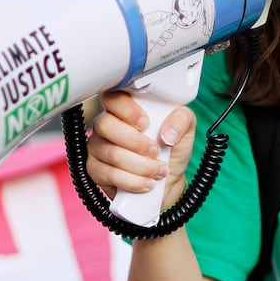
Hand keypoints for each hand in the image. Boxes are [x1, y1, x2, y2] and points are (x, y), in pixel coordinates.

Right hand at [84, 91, 194, 207]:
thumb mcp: (185, 129)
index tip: (146, 123)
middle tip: (155, 151)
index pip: (113, 98)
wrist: (167, 182)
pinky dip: (133, 181)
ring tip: (159, 170)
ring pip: (111, 153)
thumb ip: (181, 120)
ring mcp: (97, 147)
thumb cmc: (171, 150)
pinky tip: (147, 182)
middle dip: (135, 142)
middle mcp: (107, 125)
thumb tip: (167, 134)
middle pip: (105, 125)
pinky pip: (108, 174)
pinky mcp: (95, 170)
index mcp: (125, 108)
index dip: (126, 109)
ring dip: (140, 165)